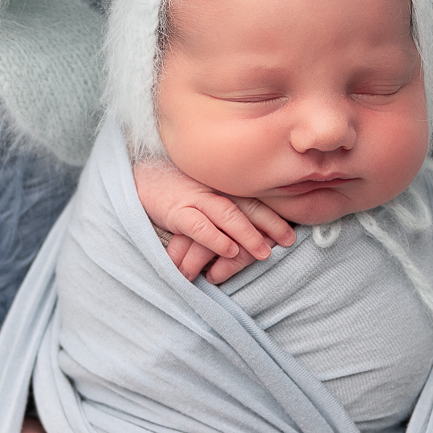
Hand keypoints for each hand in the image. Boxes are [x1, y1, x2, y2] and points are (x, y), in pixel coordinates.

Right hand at [134, 161, 294, 282]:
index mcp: (222, 185)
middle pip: (248, 205)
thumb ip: (225, 202)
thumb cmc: (176, 189)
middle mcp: (213, 189)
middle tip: (288, 241)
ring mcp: (195, 198)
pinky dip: (216, 238)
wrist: (140, 179)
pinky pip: (199, 226)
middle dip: (271, 224)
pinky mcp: (176, 211)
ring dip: (248, 235)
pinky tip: (229, 251)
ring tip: (264, 253)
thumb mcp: (205, 191)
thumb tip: (251, 227)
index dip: (275, 215)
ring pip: (228, 215)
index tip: (292, 232)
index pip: (254, 198)